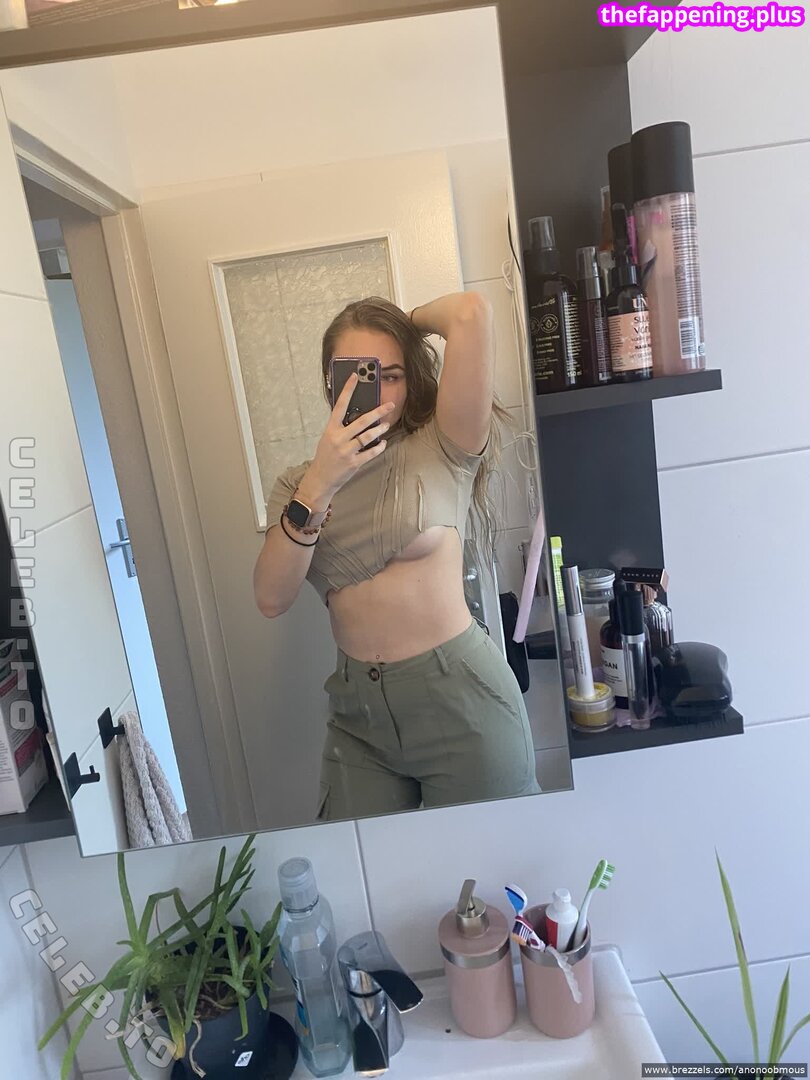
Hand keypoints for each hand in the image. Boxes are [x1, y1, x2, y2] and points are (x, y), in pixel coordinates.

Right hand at [300, 373, 393, 501]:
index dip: (348, 390)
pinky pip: (370, 453)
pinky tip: (383, 443)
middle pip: (361, 421)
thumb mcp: (328, 438)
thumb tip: (357, 416)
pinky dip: (379, 447)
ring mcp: (346, 451)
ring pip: (367, 436)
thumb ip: (340, 427)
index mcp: (331, 429)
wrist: (320, 478)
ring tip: (387, 425)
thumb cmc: (325, 456)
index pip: (340, 405)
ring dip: (380, 430)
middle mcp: (338, 438)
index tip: (355, 377)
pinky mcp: (354, 463)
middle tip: (389, 405)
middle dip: (378, 412)